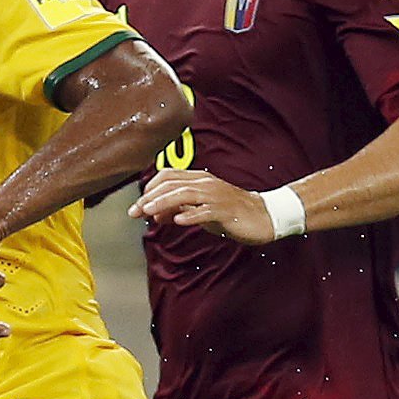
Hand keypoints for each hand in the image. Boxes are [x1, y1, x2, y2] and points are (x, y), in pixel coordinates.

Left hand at [131, 169, 277, 242]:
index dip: (150, 189)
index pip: (167, 176)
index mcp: (199, 180)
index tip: (137, 205)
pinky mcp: (226, 211)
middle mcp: (206, 184)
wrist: (265, 217)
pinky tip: (178, 221)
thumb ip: (178, 210)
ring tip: (148, 212)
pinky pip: (205, 211)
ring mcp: (216, 196)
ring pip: (185, 195)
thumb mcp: (200, 211)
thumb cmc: (230, 213)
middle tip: (134, 212)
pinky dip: (191, 215)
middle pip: (172, 185)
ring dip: (163, 203)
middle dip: (149, 198)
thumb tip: (155, 216)